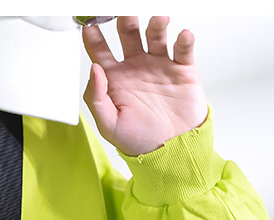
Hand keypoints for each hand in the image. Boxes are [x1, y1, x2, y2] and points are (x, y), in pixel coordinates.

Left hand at [82, 16, 208, 155]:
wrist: (171, 151)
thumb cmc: (138, 141)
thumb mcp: (109, 125)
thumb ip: (96, 98)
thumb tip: (94, 69)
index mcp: (114, 79)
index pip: (100, 50)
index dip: (93, 35)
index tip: (89, 20)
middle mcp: (136, 67)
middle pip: (128, 34)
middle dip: (126, 20)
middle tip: (125, 13)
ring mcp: (159, 65)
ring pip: (156, 35)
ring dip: (156, 24)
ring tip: (158, 21)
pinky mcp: (182, 69)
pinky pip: (183, 48)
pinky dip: (184, 39)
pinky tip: (182, 36)